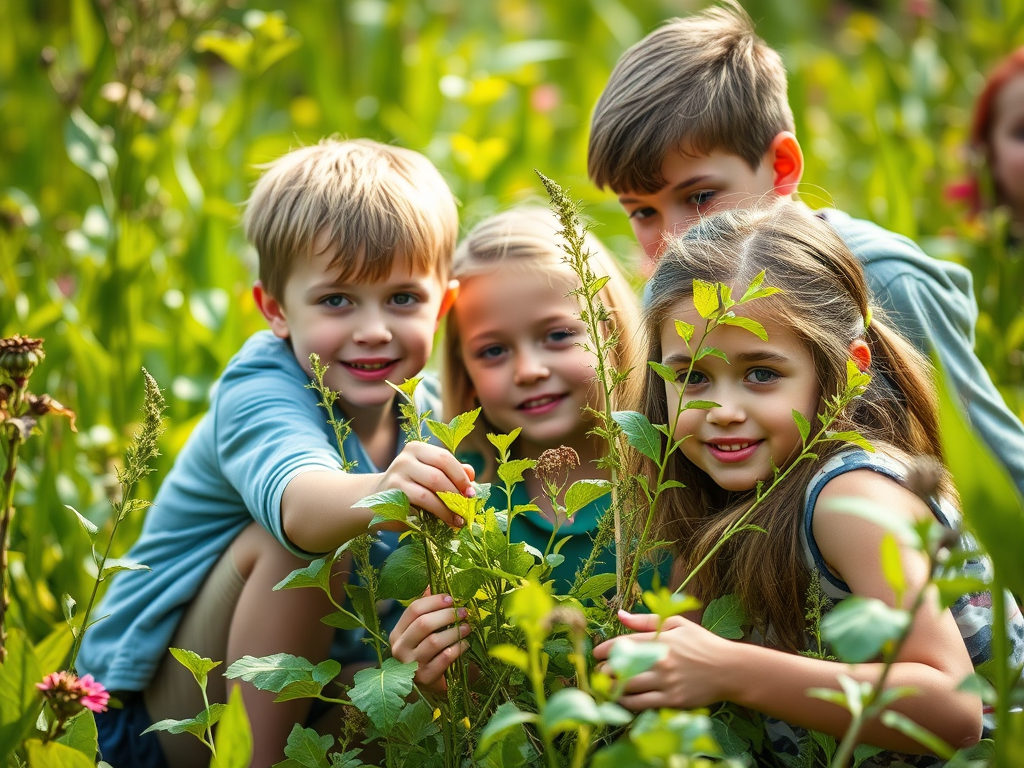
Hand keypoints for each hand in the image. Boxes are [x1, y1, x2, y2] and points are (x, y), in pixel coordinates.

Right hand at [378, 442, 475, 527]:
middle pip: (439, 473)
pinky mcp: (392, 494)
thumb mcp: (429, 476)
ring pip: (431, 489)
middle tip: (467, 508)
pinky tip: (446, 521)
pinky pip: (421, 504)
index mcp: (417, 449)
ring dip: (449, 506)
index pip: (444, 458)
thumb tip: (471, 473)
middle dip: (457, 493)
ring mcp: (396, 475)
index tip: (472, 494)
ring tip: (459, 519)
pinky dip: (438, 513)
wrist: (375, 501)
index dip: (461, 476)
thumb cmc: (409, 488)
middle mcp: (405, 458)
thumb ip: (450, 473)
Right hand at [389, 591, 471, 693]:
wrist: (424, 686)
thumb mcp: (419, 633)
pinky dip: (458, 649)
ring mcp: (411, 665)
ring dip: (455, 631)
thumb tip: (432, 584)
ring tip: (466, 627)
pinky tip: (465, 644)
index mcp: (397, 633)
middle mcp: (400, 649)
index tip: (451, 598)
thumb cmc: (423, 653)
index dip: (434, 601)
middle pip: (424, 624)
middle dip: (447, 615)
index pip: (414, 610)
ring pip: (435, 641)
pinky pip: (445, 658)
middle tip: (463, 612)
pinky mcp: (425, 678)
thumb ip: (425, 610)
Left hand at [592, 610, 730, 710]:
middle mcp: (661, 661)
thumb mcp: (677, 624)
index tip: (596, 654)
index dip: (604, 650)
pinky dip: (627, 703)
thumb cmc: (702, 643)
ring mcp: (667, 682)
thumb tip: (620, 614)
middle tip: (600, 672)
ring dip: (613, 687)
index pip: (622, 644)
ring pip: (628, 687)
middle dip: (605, 670)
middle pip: (620, 667)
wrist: (730, 669)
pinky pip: (641, 704)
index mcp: (660, 640)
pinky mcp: (673, 700)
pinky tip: (623, 699)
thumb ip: (646, 620)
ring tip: (607, 686)